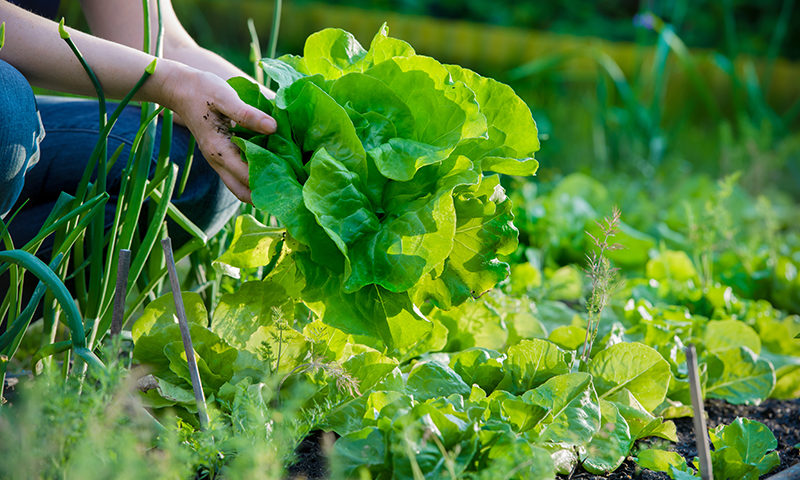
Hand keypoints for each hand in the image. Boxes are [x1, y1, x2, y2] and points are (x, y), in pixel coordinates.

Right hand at [158, 63, 276, 202]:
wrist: (179, 88)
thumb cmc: (202, 90)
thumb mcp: (225, 97)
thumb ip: (248, 114)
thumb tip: (273, 128)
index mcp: (219, 150)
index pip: (247, 177)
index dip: (268, 182)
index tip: (291, 182)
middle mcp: (217, 161)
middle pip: (243, 191)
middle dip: (265, 195)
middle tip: (290, 189)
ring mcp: (218, 161)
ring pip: (239, 186)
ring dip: (258, 188)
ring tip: (284, 182)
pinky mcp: (221, 156)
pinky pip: (237, 175)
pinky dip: (253, 177)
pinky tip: (271, 167)